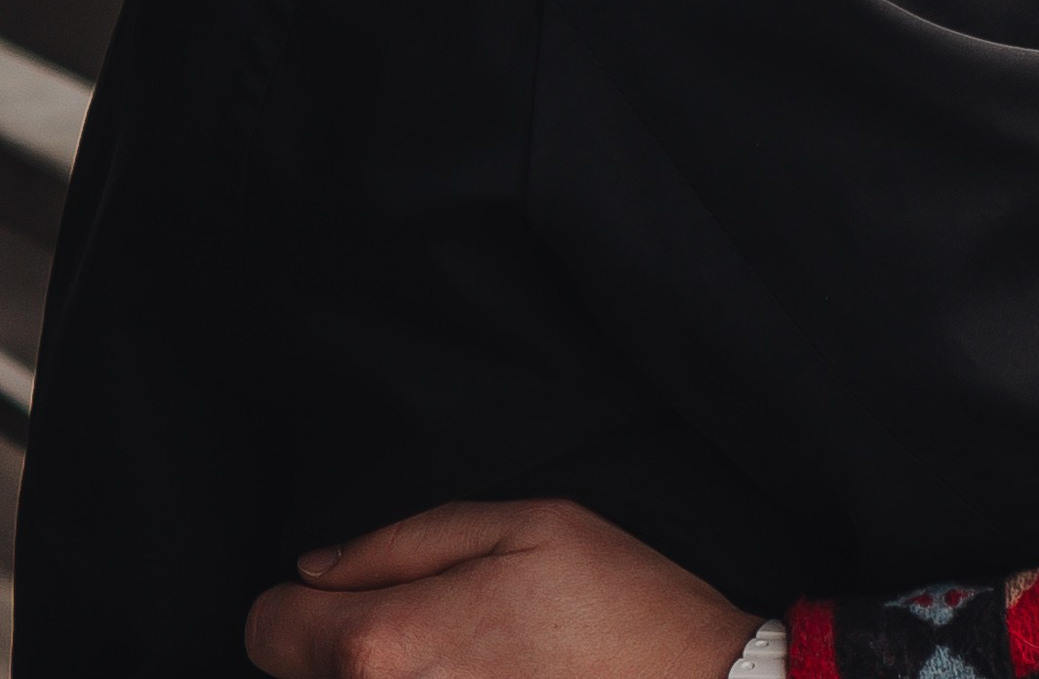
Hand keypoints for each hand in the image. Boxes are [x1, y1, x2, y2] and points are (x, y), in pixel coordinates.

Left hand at [245, 497, 754, 678]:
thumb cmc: (619, 612)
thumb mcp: (526, 526)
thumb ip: (404, 542)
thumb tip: (315, 570)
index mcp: (387, 643)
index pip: (267, 629)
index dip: (303, 604)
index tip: (349, 600)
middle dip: (346, 655)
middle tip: (435, 641)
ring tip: (465, 674)